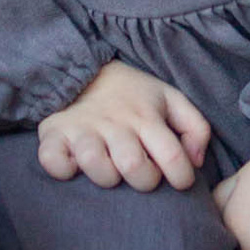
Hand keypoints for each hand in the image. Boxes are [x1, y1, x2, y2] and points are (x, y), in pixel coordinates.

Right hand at [37, 62, 209, 192]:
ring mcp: (82, 129)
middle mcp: (115, 123)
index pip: (172, 157)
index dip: (181, 178)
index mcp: (146, 116)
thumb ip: (195, 127)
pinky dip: (63, 169)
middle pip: (134, 166)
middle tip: (141, 174)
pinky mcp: (54, 134)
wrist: (84, 68)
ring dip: (105, 176)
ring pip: (96, 164)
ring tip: (109, 169)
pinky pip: (53, 161)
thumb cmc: (131, 95)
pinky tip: (74, 165)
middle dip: (144, 180)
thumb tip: (195, 162)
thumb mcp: (169, 99)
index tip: (178, 181)